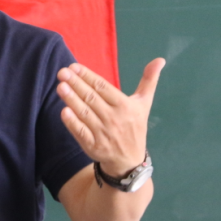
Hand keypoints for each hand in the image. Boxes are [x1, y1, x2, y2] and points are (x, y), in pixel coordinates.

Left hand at [57, 58, 164, 177]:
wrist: (129, 161)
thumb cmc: (134, 127)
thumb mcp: (144, 104)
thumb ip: (149, 81)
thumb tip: (160, 59)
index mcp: (126, 106)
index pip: (103, 88)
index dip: (88, 76)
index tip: (74, 66)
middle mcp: (115, 119)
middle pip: (92, 98)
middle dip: (76, 84)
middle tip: (62, 72)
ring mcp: (103, 134)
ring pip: (85, 114)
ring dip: (72, 100)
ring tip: (60, 86)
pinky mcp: (94, 147)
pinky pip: (81, 133)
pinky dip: (72, 123)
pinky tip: (63, 111)